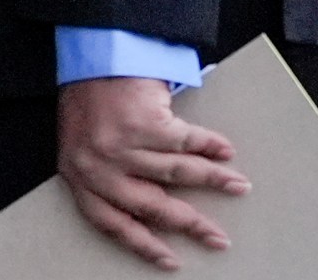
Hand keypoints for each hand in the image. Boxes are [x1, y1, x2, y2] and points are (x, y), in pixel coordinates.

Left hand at [56, 77, 249, 269]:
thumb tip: (152, 215)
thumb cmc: (88, 105)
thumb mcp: (83, 148)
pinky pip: (188, 142)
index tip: (171, 262)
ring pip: (179, 173)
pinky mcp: (145, 123)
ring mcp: (121, 145)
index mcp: (79, 177)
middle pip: (153, 207)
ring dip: (215, 180)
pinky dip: (211, 146)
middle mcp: (98, 166)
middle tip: (217, 238)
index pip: (112, 224)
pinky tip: (225, 151)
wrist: (92, 57)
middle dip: (191, 225)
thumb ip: (107, 178)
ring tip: (238, 186)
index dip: (144, 245)